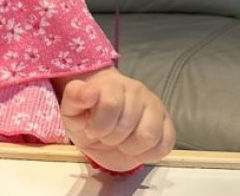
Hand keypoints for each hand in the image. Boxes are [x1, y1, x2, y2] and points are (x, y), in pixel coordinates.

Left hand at [59, 68, 175, 171]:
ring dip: (129, 147)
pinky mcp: (168, 126)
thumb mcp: (71, 110)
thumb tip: (90, 91)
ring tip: (121, 142)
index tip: (91, 128)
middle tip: (105, 135)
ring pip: (148, 135)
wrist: (101, 125)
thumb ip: (74, 96)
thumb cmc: (86, 116)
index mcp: (113, 84)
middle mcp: (138, 91)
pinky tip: (135, 149)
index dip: (98, 125)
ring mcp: (156, 108)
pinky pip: (164, 146)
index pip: (111, 105)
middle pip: (128, 124)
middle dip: (111, 137)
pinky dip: (147, 155)